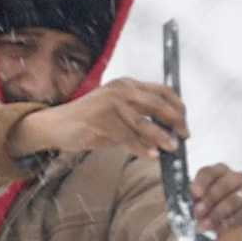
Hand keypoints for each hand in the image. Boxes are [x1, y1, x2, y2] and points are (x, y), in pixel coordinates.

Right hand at [7, 79, 187, 159]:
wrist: (57, 124)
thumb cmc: (89, 119)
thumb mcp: (116, 112)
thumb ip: (139, 118)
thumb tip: (166, 134)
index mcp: (127, 84)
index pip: (161, 90)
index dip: (177, 106)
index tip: (184, 122)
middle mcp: (120, 91)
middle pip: (157, 104)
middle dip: (175, 121)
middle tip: (184, 135)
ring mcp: (111, 105)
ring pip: (144, 122)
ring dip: (160, 136)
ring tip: (171, 147)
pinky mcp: (102, 122)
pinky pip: (128, 137)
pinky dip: (141, 148)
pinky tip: (151, 155)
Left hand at [193, 163, 241, 240]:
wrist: (230, 229)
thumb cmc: (211, 210)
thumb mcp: (199, 204)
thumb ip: (195, 200)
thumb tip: (193, 202)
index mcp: (219, 173)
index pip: (211, 172)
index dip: (203, 181)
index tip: (195, 193)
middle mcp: (237, 179)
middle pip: (225, 183)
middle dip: (210, 198)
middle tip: (198, 213)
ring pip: (235, 199)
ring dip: (218, 213)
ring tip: (206, 225)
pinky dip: (231, 221)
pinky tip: (221, 228)